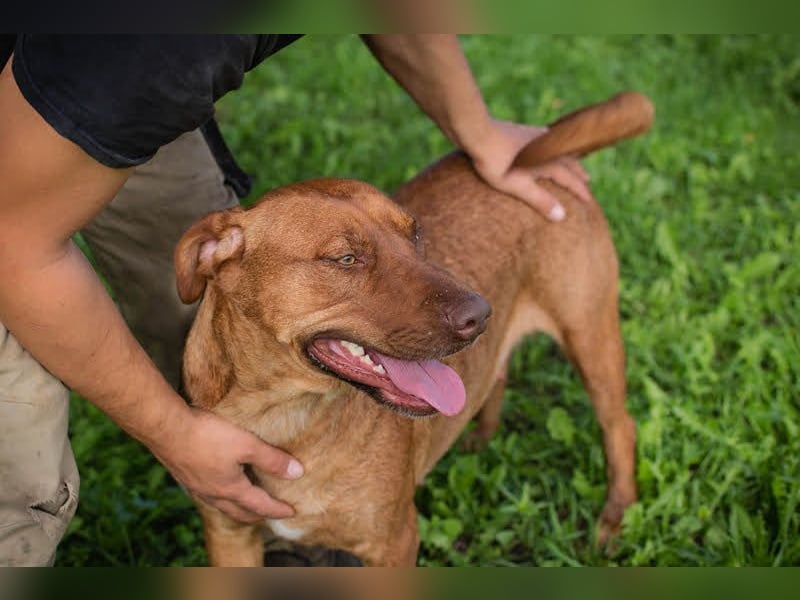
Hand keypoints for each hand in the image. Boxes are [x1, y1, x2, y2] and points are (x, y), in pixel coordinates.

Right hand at [150, 408, 302, 522]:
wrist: (166, 428)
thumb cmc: (207, 435)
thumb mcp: (247, 444)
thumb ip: (272, 459)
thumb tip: (298, 473)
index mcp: (230, 489)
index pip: (260, 505)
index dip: (278, 509)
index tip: (292, 512)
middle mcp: (212, 493)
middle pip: (239, 512)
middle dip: (256, 515)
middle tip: (269, 513)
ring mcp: (196, 486)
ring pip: (220, 504)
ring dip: (236, 507)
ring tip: (245, 502)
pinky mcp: (184, 475)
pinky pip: (206, 493)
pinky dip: (219, 495)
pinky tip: (217, 483)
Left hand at [469, 119, 593, 220]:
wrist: (479, 133)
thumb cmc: (496, 163)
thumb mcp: (517, 186)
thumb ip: (539, 200)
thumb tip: (562, 216)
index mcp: (547, 162)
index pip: (570, 179)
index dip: (579, 191)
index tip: (589, 202)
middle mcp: (546, 148)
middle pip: (568, 162)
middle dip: (577, 173)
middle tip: (587, 181)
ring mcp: (535, 137)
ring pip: (557, 149)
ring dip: (567, 158)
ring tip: (571, 162)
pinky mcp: (523, 131)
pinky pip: (544, 140)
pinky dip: (551, 146)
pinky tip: (545, 143)